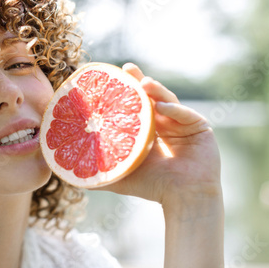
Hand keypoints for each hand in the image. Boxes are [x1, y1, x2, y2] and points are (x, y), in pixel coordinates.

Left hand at [93, 63, 221, 212]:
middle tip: (127, 68)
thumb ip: (99, 171)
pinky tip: (161, 108)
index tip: (111, 76)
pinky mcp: (200, 127)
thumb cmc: (152, 187)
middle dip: (140, 81)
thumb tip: (68, 177)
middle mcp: (165, 122)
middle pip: (152, 97)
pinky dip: (174, 110)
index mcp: (148, 129)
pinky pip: (186, 115)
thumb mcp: (121, 175)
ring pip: (168, 101)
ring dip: (157, 91)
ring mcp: (183, 123)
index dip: (125, 90)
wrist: (183, 199)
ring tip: (144, 83)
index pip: (135, 105)